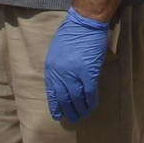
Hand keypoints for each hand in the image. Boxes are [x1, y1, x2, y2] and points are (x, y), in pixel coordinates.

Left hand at [43, 7, 109, 123]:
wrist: (84, 23)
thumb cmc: (71, 33)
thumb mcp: (56, 51)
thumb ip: (58, 66)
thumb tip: (63, 80)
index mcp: (51, 69)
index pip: (52, 92)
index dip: (55, 105)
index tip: (58, 114)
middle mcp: (60, 74)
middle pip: (64, 98)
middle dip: (68, 111)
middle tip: (73, 119)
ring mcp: (74, 74)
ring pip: (76, 98)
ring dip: (80, 109)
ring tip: (83, 115)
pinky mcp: (88, 73)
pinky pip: (90, 92)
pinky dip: (91, 101)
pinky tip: (92, 106)